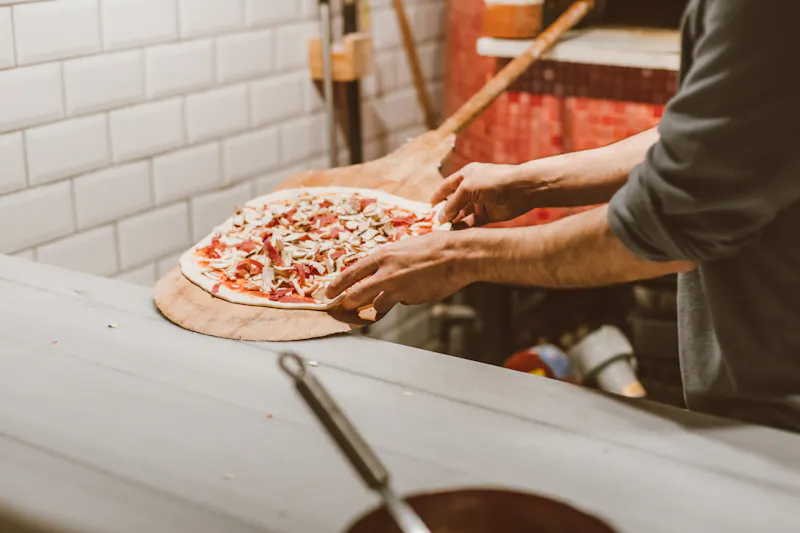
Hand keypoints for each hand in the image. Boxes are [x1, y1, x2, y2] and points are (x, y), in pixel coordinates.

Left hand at [326, 231, 470, 313]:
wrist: (457, 255)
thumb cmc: (435, 247)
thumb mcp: (405, 248)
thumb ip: (390, 262)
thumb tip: (381, 275)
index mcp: (383, 255)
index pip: (351, 273)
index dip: (337, 285)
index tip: (328, 294)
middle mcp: (385, 272)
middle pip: (355, 294)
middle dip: (347, 304)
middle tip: (342, 308)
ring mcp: (397, 288)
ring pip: (376, 304)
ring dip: (377, 305)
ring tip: (385, 299)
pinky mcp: (410, 299)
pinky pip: (400, 303)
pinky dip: (404, 300)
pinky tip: (418, 289)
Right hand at [432, 162, 541, 225]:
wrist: (520, 189)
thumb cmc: (493, 181)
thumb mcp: (467, 188)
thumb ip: (452, 202)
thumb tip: (440, 217)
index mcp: (467, 176)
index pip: (447, 186)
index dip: (437, 196)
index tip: (428, 208)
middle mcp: (472, 188)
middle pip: (453, 202)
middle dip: (444, 212)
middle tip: (433, 224)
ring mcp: (479, 202)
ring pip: (461, 214)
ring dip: (452, 221)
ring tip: (442, 230)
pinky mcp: (487, 214)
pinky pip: (471, 223)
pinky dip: (463, 228)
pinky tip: (455, 233)